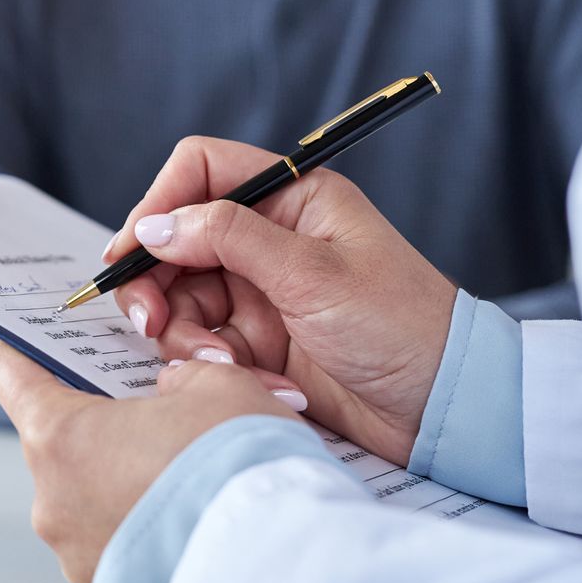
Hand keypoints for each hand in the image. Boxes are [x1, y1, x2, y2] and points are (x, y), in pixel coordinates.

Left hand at [0, 325, 294, 582]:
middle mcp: (54, 501)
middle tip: (144, 394)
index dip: (3, 343)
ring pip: (95, 489)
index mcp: (59, 438)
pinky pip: (122, 533)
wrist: (279, 568)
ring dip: (130, 469)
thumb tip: (174, 391)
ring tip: (189, 456)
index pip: (10, 375)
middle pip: (62, 436)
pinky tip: (193, 503)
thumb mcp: (218, 383)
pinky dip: (149, 514)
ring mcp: (80, 552)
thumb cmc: (240, 470)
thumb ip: (182, 375)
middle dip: (101, 413)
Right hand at [108, 137, 458, 464]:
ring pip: (181, 297)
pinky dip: (216, 365)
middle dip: (155, 282)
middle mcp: (270, 238)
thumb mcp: (314, 274)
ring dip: (186, 335)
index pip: (202, 172)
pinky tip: (257, 382)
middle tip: (149, 321)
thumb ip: (229, 238)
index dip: (159, 204)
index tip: (132, 250)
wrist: (449, 410)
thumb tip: (155, 224)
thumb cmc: (404, 328)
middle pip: (176, 241)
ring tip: (221, 364)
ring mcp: (260, 290)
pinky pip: (204, 342)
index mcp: (292, 198)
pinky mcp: (258, 341)